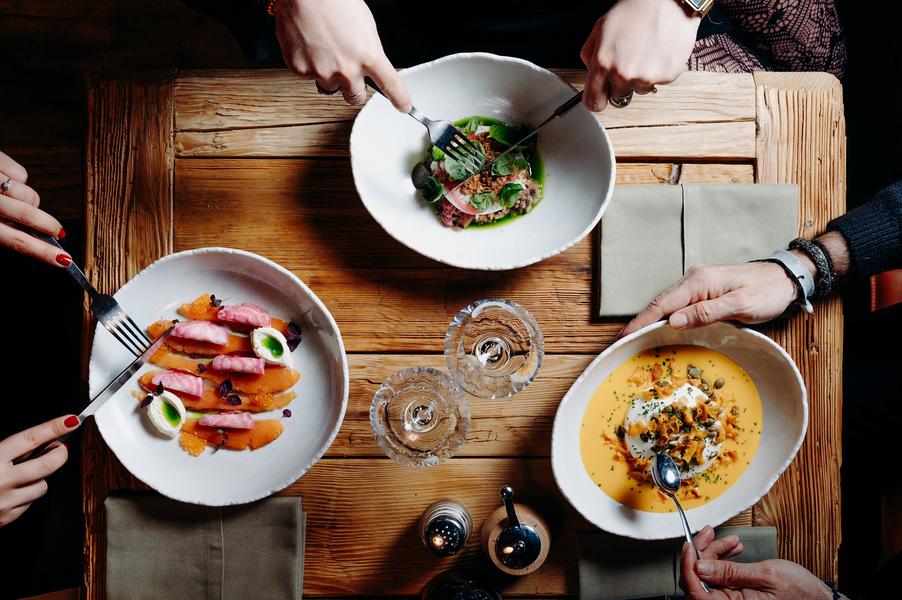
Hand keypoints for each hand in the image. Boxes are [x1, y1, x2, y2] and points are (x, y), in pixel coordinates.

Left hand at [0, 151, 68, 266]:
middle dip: (50, 226)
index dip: (43, 252)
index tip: (64, 260)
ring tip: (14, 201)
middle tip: (59, 232)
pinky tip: (4, 180)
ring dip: (29, 201)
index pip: (16, 241)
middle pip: (30, 216)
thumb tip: (26, 238)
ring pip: (30, 195)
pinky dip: (18, 180)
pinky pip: (22, 174)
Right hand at [0, 415, 77, 526]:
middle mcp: (1, 480)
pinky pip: (30, 503)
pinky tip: (12, 491)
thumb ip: (5, 448)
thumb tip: (37, 441)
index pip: (31, 438)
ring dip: (39, 478)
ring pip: (42, 486)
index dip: (54, 427)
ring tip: (24, 474)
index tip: (71, 420)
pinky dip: (26, 496)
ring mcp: (5, 501)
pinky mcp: (6, 518)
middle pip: (48, 464)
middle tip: (58, 448)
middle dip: (59, 454)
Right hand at [274, 0, 410, 111]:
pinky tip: (310, 45)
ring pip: (330, 87)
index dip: (400, 99)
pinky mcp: (302, 71)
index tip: (404, 107)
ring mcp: (323, 73)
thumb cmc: (334, 2)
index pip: (390, 85)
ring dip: (329, 75)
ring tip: (324, 49)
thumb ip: (368, 52)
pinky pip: (309, 77)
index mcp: (369, 56)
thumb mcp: (365, 27)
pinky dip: (309, 65)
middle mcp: (348, 70)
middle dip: (354, 89)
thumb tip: (367, 65)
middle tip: (348, 73)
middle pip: (356, 98)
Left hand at [580, 0, 700, 109]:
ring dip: (639, 76)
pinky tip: (657, 51)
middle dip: (619, 83)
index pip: (593, 103)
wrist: (669, 1)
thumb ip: (589, 55)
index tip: (600, 95)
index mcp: (603, 64)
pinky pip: (657, 82)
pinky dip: (657, 71)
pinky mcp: (667, 76)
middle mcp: (624, 75)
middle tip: (628, 60)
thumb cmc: (635, 10)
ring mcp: (646, 78)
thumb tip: (591, 73)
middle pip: (617, 97)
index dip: (596, 99)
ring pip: (638, 90)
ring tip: (644, 52)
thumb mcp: (600, 28)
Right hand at [620, 260, 806, 337]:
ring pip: (666, 305)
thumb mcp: (739, 306)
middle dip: (639, 323)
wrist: (785, 279)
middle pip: (659, 304)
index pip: (661, 304)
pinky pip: (677, 306)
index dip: (641, 322)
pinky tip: (658, 329)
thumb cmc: (767, 292)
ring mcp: (696, 284)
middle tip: (621, 342)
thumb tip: (673, 321)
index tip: (623, 336)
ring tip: (634, 339)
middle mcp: (693, 280)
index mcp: (698, 281)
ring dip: (650, 322)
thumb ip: (706, 313)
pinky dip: (663, 318)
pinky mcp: (702, 291)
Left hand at [680, 526, 833, 598]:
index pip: (696, 590)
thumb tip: (700, 567)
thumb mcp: (766, 575)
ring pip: (708, 575)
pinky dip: (723, 560)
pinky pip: (720, 577)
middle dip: (703, 552)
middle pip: (698, 579)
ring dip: (715, 553)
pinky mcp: (735, 595)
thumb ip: (730, 572)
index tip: (689, 544)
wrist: (818, 599)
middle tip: (711, 533)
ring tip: (732, 541)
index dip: (688, 566)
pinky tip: (733, 550)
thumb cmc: (800, 593)